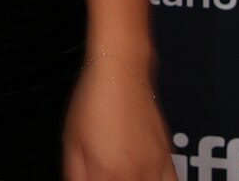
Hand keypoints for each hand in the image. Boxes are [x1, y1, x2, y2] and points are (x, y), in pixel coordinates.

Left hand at [61, 51, 172, 180]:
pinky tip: (149, 178)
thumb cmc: (95, 98)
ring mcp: (157, 165)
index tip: (90, 179)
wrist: (122, 69)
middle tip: (105, 175)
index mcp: (109, 171)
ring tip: (124, 175)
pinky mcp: (167, 156)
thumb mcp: (71, 139)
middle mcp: (137, 171)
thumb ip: (75, 173)